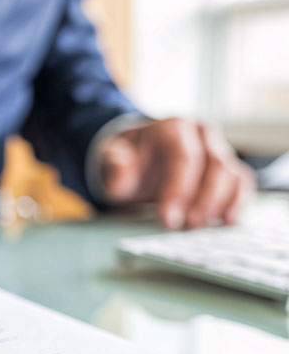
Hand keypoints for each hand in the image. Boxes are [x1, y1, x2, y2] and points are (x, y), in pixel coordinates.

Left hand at [100, 118, 255, 228]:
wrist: (137, 158)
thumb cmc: (127, 160)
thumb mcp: (111, 161)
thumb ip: (112, 164)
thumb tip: (119, 167)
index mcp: (171, 128)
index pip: (184, 156)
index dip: (178, 189)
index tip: (167, 218)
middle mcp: (200, 134)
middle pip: (214, 164)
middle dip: (202, 199)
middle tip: (186, 225)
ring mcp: (217, 149)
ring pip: (232, 174)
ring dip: (219, 203)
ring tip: (199, 225)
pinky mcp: (228, 167)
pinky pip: (241, 183)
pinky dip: (237, 202)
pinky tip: (225, 220)